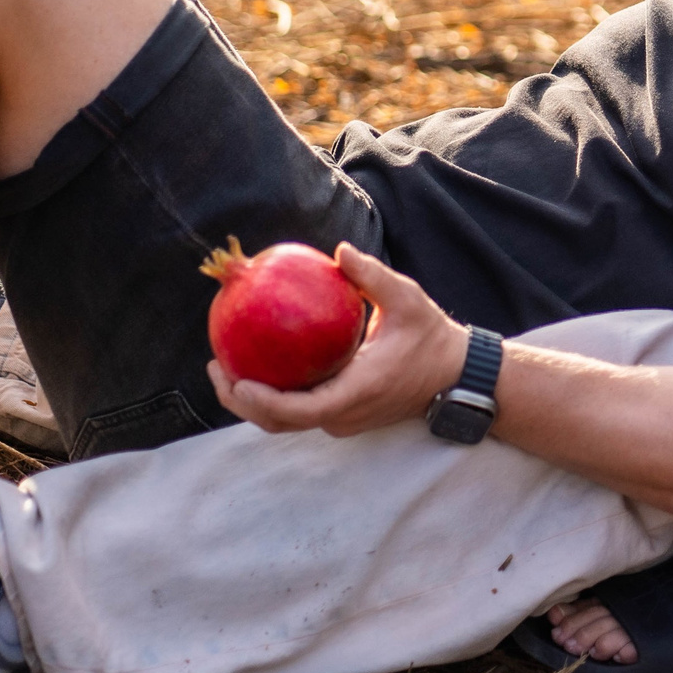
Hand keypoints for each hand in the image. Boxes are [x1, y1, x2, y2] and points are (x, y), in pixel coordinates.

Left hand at [209, 243, 471, 438]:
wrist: (456, 377)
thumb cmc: (432, 338)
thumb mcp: (408, 301)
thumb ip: (373, 277)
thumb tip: (339, 250)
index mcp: (358, 391)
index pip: (301, 409)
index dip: (264, 402)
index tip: (237, 381)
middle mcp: (345, 414)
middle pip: (280, 423)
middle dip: (241, 402)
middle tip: (217, 368)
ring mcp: (343, 420)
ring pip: (286, 421)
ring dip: (253, 402)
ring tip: (227, 368)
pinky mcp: (342, 415)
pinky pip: (299, 411)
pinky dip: (274, 397)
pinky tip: (259, 365)